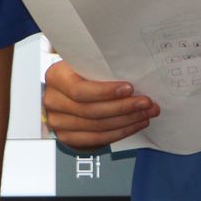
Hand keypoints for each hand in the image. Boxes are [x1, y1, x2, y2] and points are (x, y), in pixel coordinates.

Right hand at [43, 61, 159, 148]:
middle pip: (91, 111)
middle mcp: (54, 101)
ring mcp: (59, 122)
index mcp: (56, 77)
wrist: (64, 90)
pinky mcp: (68, 138)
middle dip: (124, 108)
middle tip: (146, 102)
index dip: (106, 92)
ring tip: (146, 113)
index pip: (80, 90)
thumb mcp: (82, 62)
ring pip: (98, 127)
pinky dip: (120, 132)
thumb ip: (98, 65)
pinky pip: (98, 139)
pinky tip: (134, 124)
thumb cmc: (78, 72)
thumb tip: (131, 69)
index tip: (129, 88)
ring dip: (127, 121)